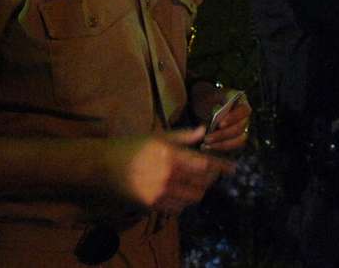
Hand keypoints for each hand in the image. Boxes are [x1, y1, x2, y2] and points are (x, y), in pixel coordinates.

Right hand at [105, 127, 234, 214]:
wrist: (105, 167)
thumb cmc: (133, 147)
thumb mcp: (158, 136)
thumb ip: (183, 136)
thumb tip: (203, 131)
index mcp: (170, 155)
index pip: (204, 163)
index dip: (221, 166)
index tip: (233, 167)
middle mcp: (168, 175)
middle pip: (202, 183)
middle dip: (211, 178)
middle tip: (213, 173)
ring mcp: (160, 192)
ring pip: (193, 197)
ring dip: (200, 190)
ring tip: (198, 182)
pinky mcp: (153, 205)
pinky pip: (178, 207)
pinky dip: (185, 200)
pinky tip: (182, 191)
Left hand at [190, 81, 252, 153]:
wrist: (205, 104)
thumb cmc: (208, 98)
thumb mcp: (210, 94)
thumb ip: (214, 101)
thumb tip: (216, 115)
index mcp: (241, 101)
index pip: (243, 110)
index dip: (233, 118)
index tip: (219, 123)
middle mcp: (245, 116)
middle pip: (241, 128)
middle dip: (223, 134)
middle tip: (207, 138)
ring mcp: (243, 128)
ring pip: (239, 140)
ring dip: (222, 144)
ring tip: (206, 144)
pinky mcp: (236, 138)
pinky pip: (233, 146)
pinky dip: (220, 148)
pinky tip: (207, 147)